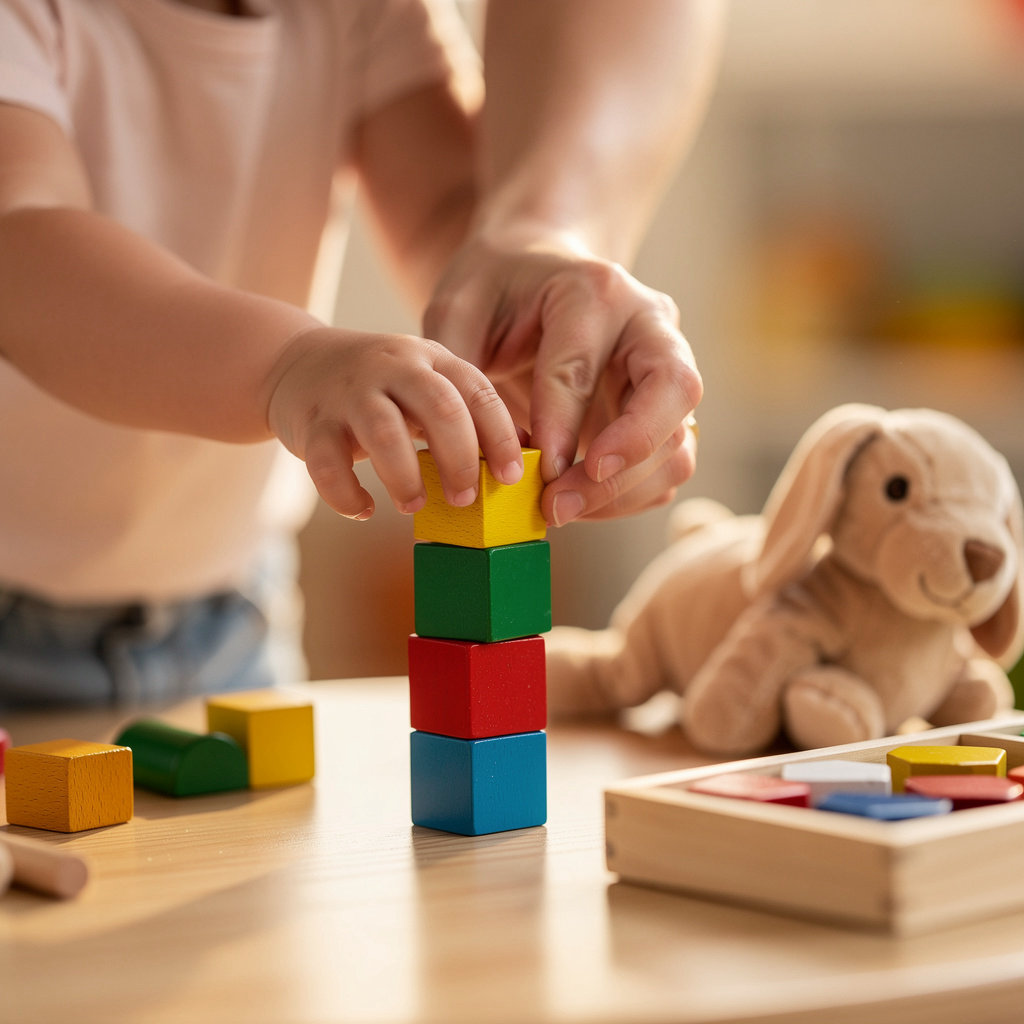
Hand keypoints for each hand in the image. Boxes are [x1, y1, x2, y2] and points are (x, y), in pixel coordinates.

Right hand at [265, 326, 522, 518]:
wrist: (297, 365)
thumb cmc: (381, 390)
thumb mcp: (426, 388)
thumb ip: (466, 418)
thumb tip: (520, 467)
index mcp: (431, 359)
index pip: (477, 391)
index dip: (501, 436)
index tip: (510, 477)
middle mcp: (393, 367)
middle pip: (439, 407)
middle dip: (460, 458)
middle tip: (464, 498)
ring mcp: (350, 392)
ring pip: (384, 432)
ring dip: (405, 478)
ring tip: (414, 506)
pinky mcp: (313, 421)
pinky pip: (328, 464)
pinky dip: (346, 494)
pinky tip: (362, 509)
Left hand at [423, 225, 702, 525]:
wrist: (534, 273)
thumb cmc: (494, 292)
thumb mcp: (457, 308)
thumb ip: (459, 370)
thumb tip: (479, 452)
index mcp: (594, 290)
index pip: (582, 367)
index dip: (558, 426)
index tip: (534, 473)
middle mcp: (649, 325)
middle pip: (672, 391)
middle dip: (622, 457)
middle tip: (560, 501)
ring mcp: (668, 370)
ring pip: (677, 443)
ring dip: (622, 491)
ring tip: (557, 510)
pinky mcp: (667, 413)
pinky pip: (667, 468)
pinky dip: (626, 498)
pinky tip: (575, 503)